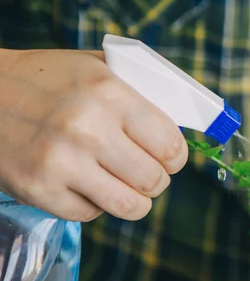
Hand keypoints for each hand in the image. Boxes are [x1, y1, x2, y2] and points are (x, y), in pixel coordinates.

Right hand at [0, 49, 187, 220]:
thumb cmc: (47, 79)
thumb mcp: (96, 66)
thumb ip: (140, 91)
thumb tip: (181, 122)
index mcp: (109, 93)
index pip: (170, 145)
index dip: (177, 157)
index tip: (171, 159)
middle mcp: (87, 129)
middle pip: (154, 180)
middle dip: (157, 180)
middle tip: (149, 174)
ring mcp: (61, 163)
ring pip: (128, 206)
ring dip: (135, 201)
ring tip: (128, 188)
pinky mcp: (38, 190)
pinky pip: (89, 214)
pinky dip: (95, 205)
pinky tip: (88, 186)